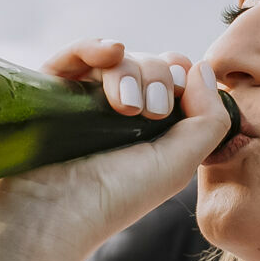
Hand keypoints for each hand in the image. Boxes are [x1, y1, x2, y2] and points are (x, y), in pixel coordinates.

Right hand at [0, 40, 232, 260]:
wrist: (50, 214)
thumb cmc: (115, 196)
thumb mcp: (179, 163)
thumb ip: (210, 118)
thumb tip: (200, 68)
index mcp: (152, 128)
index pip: (174, 78)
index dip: (181, 77)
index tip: (176, 101)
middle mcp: (118, 111)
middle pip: (151, 63)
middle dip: (158, 78)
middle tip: (151, 112)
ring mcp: (84, 98)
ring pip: (117, 58)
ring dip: (131, 72)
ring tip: (125, 107)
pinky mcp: (50, 90)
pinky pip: (75, 54)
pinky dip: (96, 46)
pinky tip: (111, 52)